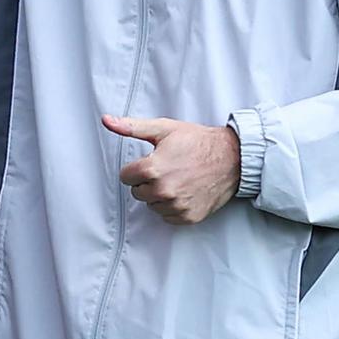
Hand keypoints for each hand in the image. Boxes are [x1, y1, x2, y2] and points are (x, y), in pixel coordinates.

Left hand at [106, 115, 240, 224]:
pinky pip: (168, 217)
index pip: (125, 177)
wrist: (232, 158)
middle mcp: (163, 191)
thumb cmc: (198, 141)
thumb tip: (107, 121)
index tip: (151, 161)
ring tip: (178, 179)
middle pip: (138, 192)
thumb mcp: (164, 129)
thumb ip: (131, 127)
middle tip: (167, 169)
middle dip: (148, 181)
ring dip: (160, 195)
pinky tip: (185, 191)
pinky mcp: (188, 217)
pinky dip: (173, 207)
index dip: (137, 168)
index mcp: (152, 169)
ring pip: (152, 205)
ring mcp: (176, 206)